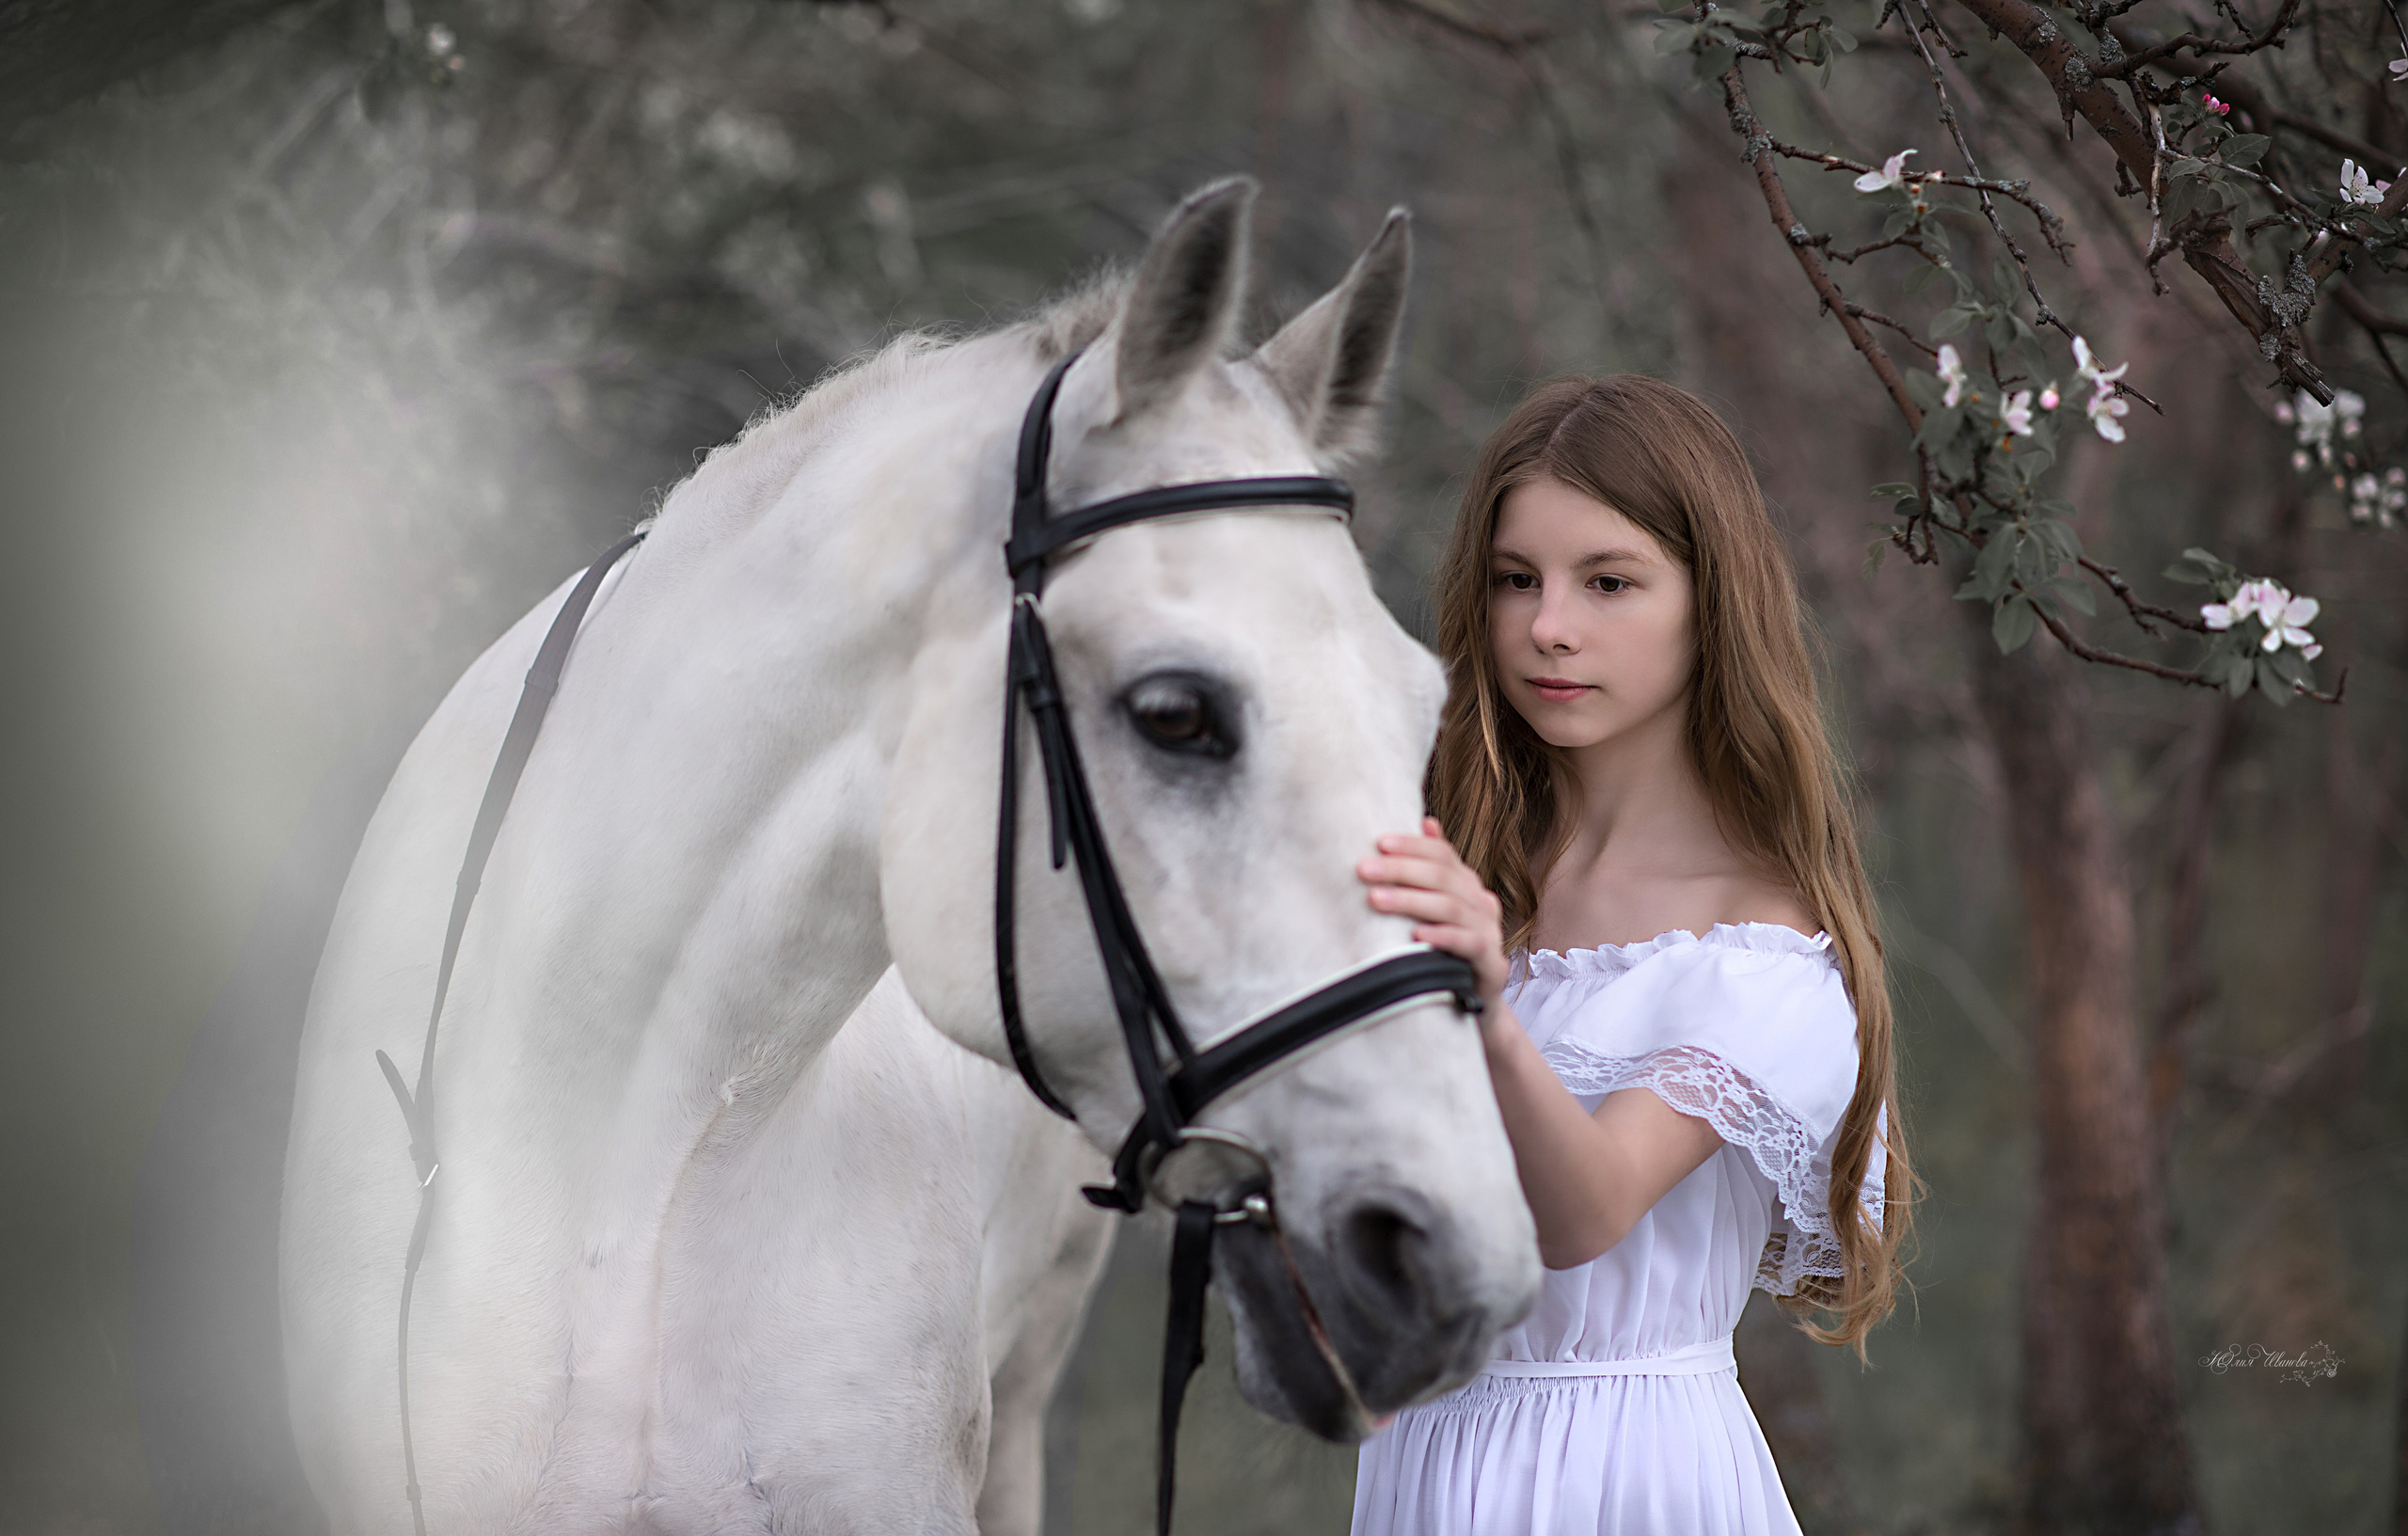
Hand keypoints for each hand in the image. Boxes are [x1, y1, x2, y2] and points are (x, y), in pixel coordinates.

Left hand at [1356, 817, 1510, 1009]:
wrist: (1476, 997)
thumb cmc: (1448, 946)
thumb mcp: (1439, 905)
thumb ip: (1434, 869)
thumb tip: (1427, 821)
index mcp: (1467, 883)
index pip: (1442, 854)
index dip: (1412, 846)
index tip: (1379, 842)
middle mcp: (1480, 901)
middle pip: (1441, 877)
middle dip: (1399, 870)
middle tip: (1364, 869)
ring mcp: (1489, 930)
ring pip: (1449, 907)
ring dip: (1410, 901)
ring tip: (1375, 899)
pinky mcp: (1490, 961)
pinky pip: (1467, 943)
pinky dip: (1441, 936)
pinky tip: (1415, 934)